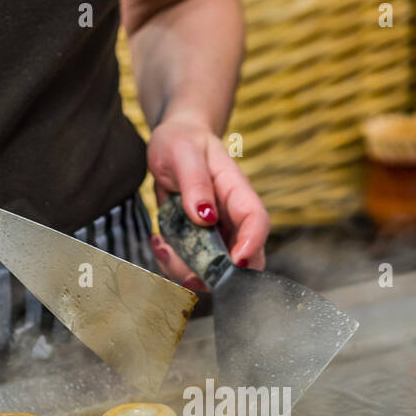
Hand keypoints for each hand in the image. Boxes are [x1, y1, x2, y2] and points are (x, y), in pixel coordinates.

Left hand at [147, 116, 269, 288]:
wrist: (173, 144)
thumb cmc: (182, 142)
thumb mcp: (183, 153)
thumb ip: (195, 182)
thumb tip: (205, 216)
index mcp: (236, 192)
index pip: (257, 221)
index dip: (252, 244)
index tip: (234, 262)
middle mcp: (232, 218)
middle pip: (244, 257)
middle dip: (219, 274)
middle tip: (188, 272)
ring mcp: (218, 233)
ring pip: (216, 269)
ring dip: (188, 271)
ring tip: (162, 247)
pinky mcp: (200, 242)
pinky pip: (193, 265)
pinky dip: (174, 265)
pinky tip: (159, 242)